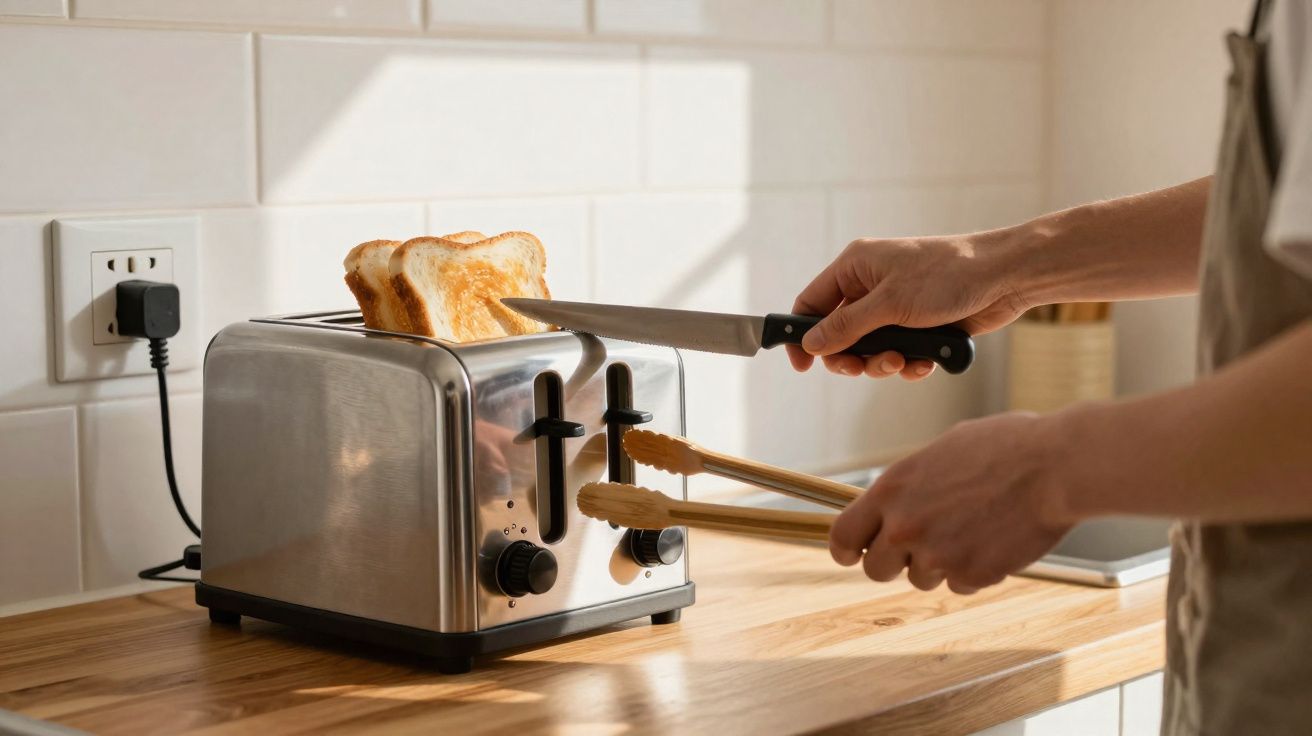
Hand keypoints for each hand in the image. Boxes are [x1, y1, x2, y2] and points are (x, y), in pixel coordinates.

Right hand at [789, 233, 1028, 379]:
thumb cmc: (948, 276)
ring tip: (904, 361)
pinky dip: (908, 364)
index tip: (802, 365)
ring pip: (869, 350)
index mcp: (856, 267)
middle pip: (838, 334)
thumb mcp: (889, 304)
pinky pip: (899, 354)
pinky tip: (926, 363)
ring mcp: (896, 307)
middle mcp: (872, 286)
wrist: (1006, 278)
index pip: (812, 303)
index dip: (802, 335)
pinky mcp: (919, 326)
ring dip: (883, 363)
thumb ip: (846, 326)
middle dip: (851, 356)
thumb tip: (810, 344)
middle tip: (862, 367)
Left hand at [829, 412, 1072, 593]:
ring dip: (938, 565)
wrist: (1055, 467)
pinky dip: (973, 571)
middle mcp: (906, 526)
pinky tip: (994, 541)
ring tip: (970, 532)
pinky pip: (960, 585)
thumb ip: (911, 483)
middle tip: (918, 548)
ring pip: (920, 579)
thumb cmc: (1005, 447)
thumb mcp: (941, 451)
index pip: (842, 535)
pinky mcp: (972, 575)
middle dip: (893, 563)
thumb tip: (899, 500)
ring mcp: (938, 554)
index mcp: (892, 489)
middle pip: (875, 570)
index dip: (845, 550)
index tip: (851, 555)